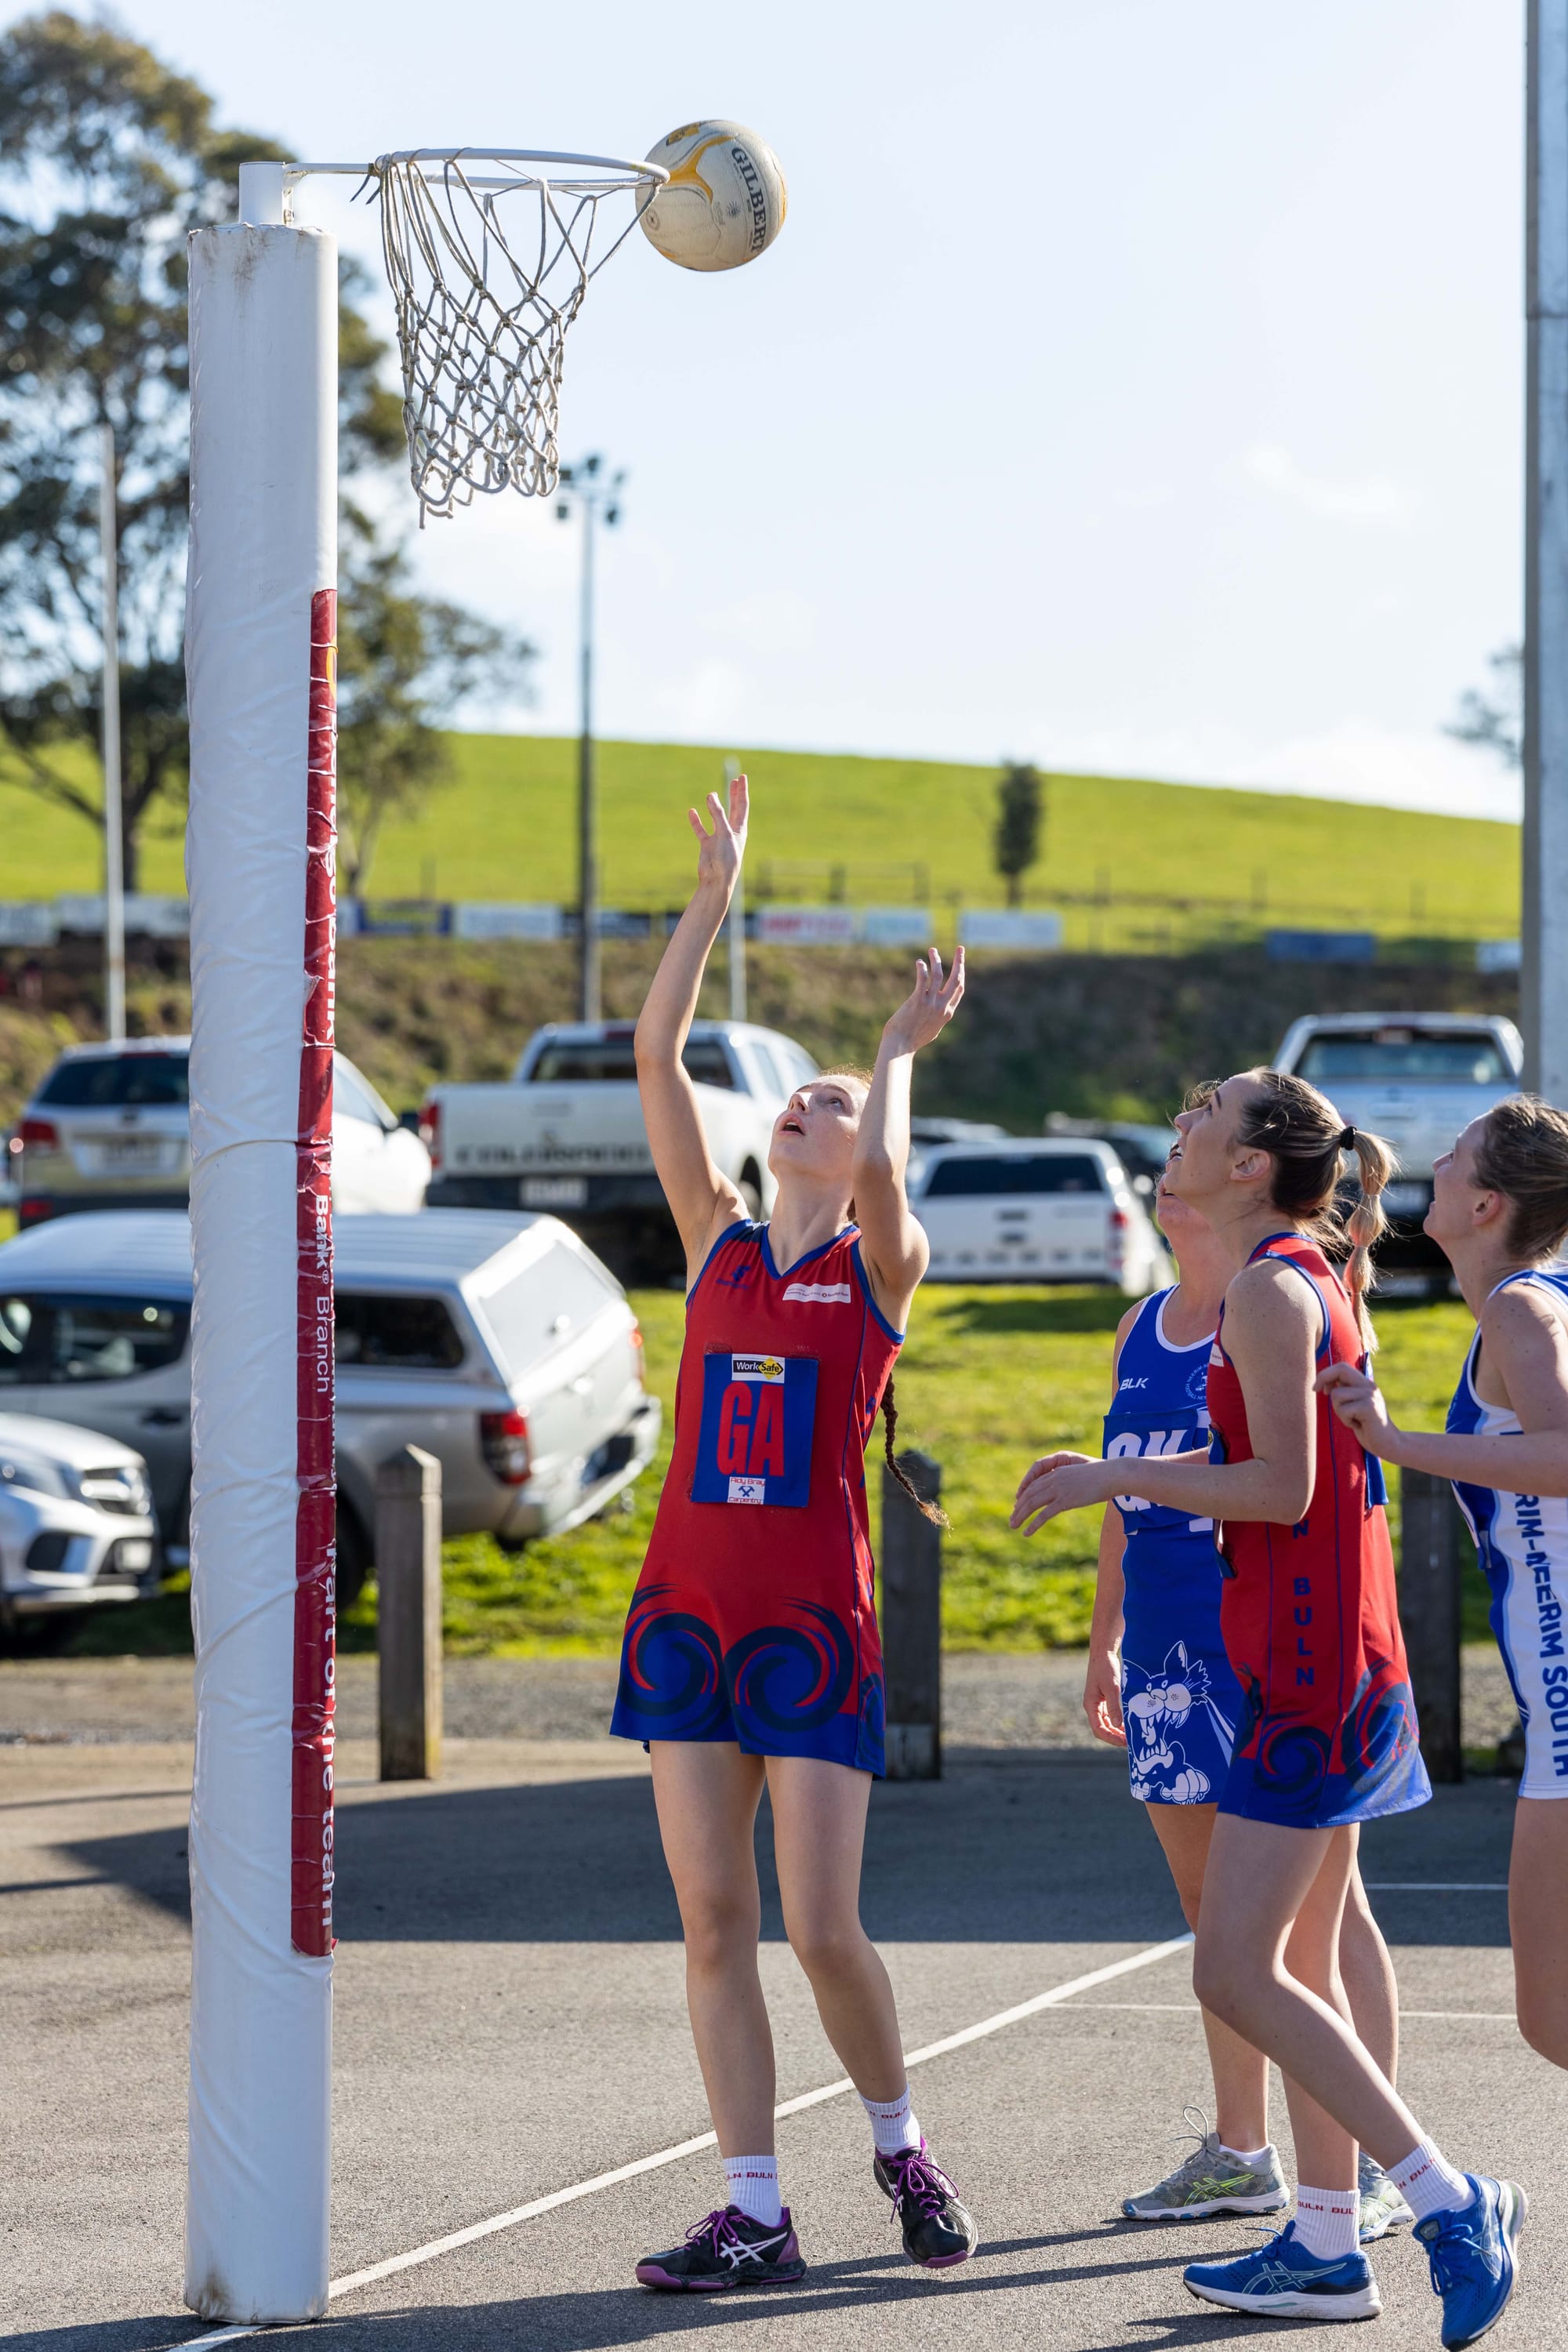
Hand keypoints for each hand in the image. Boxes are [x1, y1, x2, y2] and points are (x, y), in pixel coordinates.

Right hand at [687, 772, 747, 899]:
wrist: (716, 880)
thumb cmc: (726, 859)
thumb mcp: (724, 833)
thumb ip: (718, 814)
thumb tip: (711, 795)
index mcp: (740, 829)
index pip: (742, 805)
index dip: (742, 791)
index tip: (741, 777)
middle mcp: (730, 832)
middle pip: (733, 809)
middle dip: (734, 795)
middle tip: (734, 781)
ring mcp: (718, 838)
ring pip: (716, 818)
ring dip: (714, 806)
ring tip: (711, 794)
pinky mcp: (707, 845)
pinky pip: (701, 830)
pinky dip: (696, 821)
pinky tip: (692, 811)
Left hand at [882, 944, 965, 1054]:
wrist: (899, 1047)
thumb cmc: (913, 1040)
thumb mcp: (932, 1030)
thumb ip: (938, 1019)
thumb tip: (940, 1014)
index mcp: (947, 1013)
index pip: (960, 990)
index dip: (962, 974)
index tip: (960, 962)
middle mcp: (942, 1007)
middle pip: (956, 980)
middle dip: (960, 962)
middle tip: (960, 948)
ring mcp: (931, 1004)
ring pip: (939, 975)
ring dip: (937, 960)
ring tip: (932, 950)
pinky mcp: (917, 1001)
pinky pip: (923, 979)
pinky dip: (922, 968)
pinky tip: (920, 962)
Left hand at [1010, 1451, 1114, 1532]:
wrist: (1112, 1475)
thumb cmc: (1102, 1477)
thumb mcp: (1081, 1479)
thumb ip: (1071, 1485)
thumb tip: (1069, 1494)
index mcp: (1057, 1472)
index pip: (1034, 1484)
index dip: (1024, 1496)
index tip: (1018, 1506)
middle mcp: (1054, 1479)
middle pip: (1029, 1494)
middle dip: (1018, 1508)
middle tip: (1011, 1519)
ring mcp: (1059, 1489)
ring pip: (1032, 1504)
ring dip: (1020, 1516)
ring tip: (1013, 1526)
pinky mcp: (1065, 1500)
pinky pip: (1044, 1515)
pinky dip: (1033, 1524)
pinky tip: (1026, 1532)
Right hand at [1083, 1648, 1125, 1746]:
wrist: (1103, 1654)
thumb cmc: (1106, 1669)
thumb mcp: (1112, 1688)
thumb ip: (1114, 1707)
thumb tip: (1118, 1725)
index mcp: (1090, 1705)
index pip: (1098, 1728)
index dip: (1110, 1737)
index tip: (1123, 1742)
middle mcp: (1093, 1707)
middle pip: (1102, 1728)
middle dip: (1114, 1737)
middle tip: (1130, 1743)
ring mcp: (1098, 1704)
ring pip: (1107, 1723)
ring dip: (1117, 1731)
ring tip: (1130, 1737)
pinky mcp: (1104, 1700)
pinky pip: (1110, 1716)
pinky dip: (1118, 1722)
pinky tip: (1128, 1725)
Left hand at [1315, 1360, 1398, 1455]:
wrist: (1388, 1443)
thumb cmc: (1367, 1426)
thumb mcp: (1355, 1405)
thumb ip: (1346, 1392)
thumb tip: (1325, 1382)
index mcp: (1365, 1384)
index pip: (1342, 1367)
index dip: (1326, 1374)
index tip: (1317, 1388)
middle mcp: (1369, 1386)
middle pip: (1340, 1370)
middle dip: (1323, 1378)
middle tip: (1317, 1390)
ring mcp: (1370, 1395)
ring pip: (1337, 1394)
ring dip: (1338, 1410)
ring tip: (1352, 1419)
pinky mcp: (1369, 1407)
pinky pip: (1343, 1410)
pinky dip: (1345, 1420)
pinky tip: (1358, 1425)